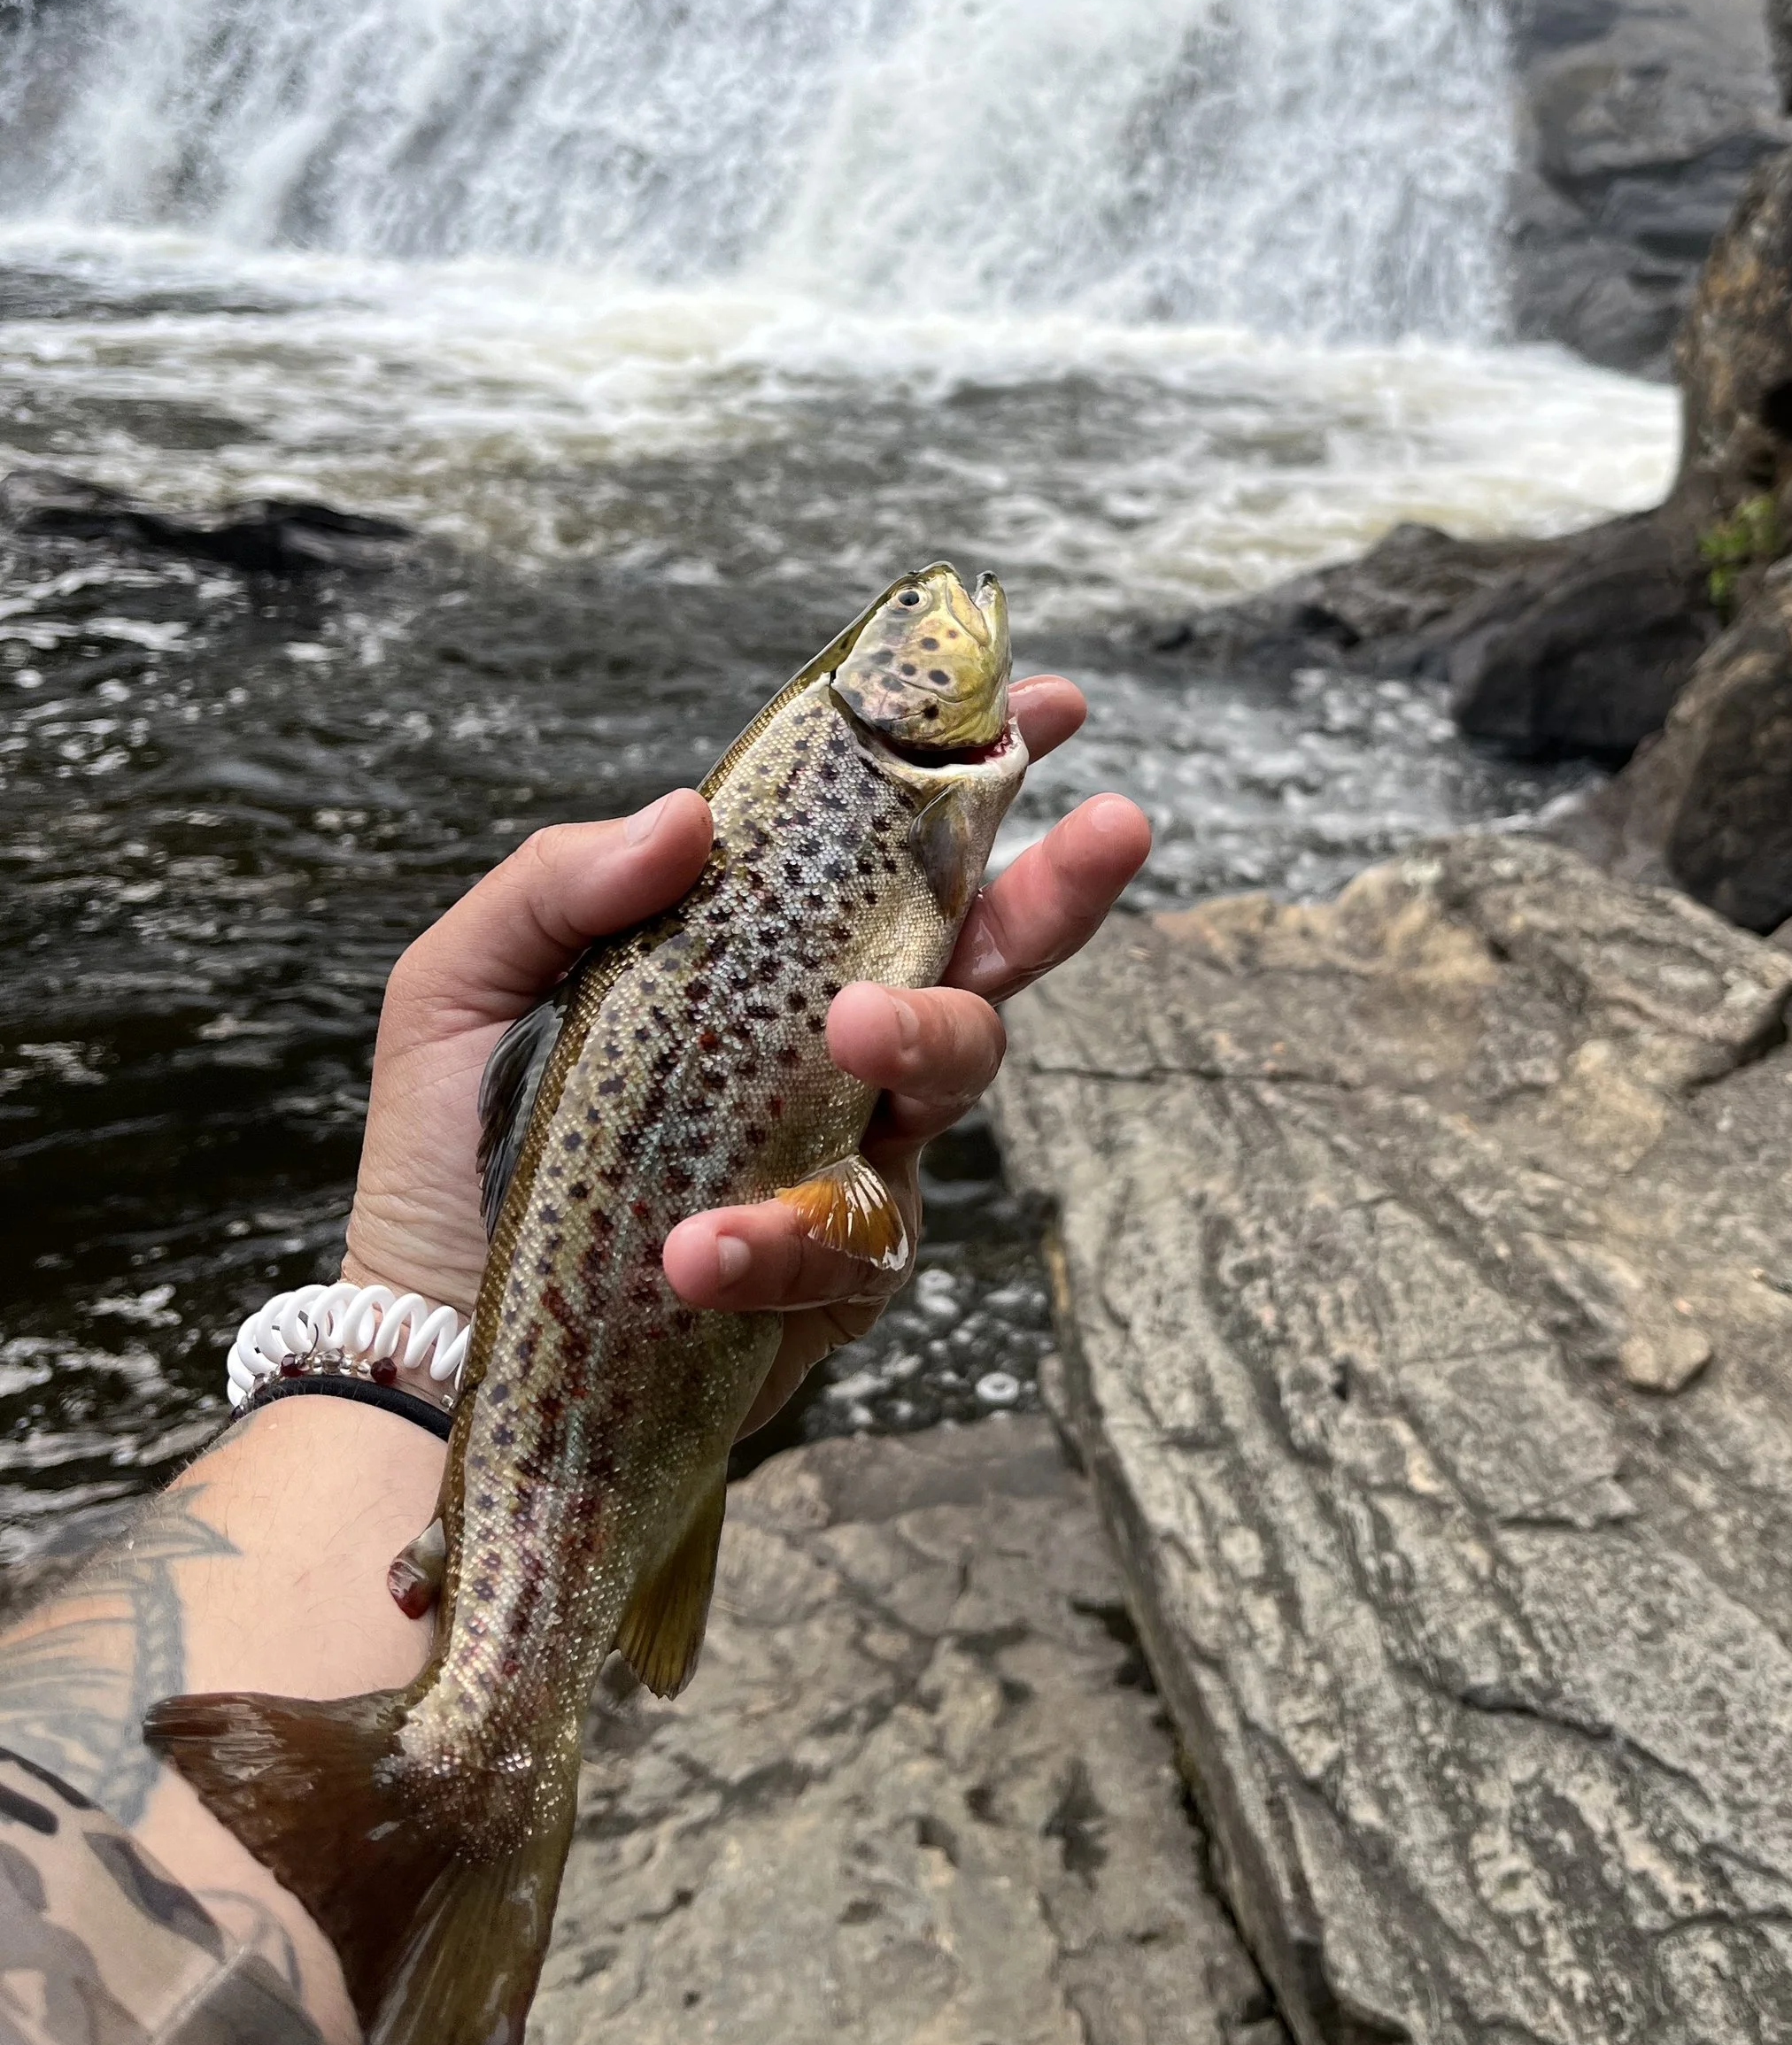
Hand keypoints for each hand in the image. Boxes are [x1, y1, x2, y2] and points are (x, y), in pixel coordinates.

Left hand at [346, 676, 1148, 1437]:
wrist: (427, 1338)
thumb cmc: (453, 1148)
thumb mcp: (463, 987)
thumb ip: (556, 888)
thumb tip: (687, 815)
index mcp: (758, 955)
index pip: (886, 850)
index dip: (982, 775)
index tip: (1053, 706)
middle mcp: (825, 1045)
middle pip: (980, 956)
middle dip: (1058, 886)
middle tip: (1111, 829)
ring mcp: (845, 1155)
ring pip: (953, 1079)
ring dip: (924, 1036)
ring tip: (853, 1035)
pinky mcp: (828, 1277)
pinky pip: (852, 1242)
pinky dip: (781, 1239)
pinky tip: (697, 1248)